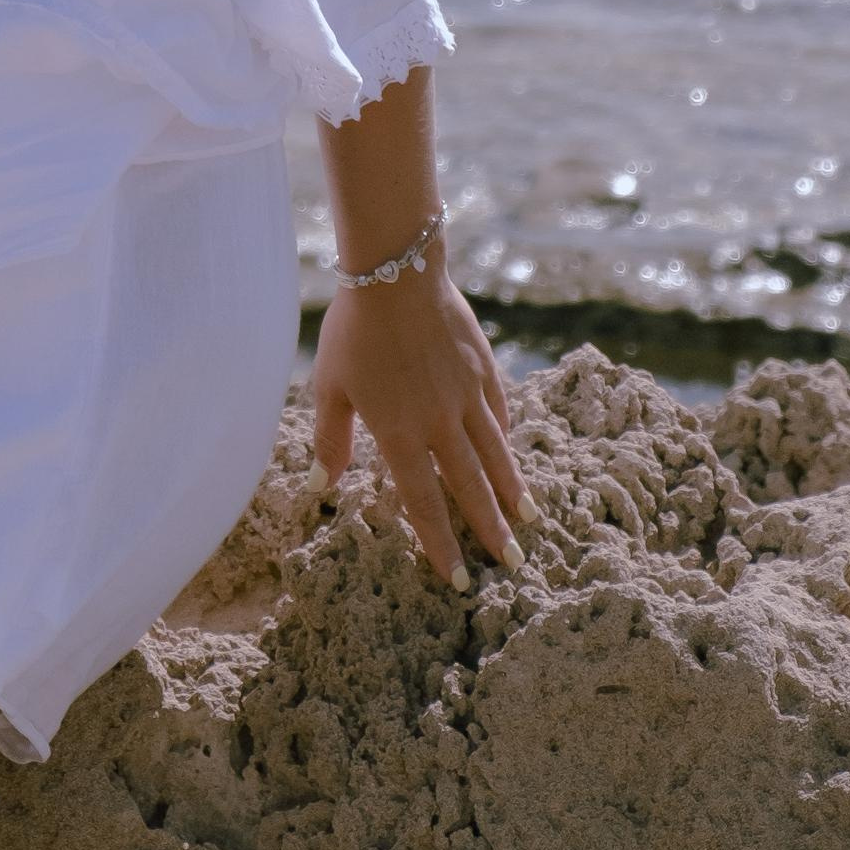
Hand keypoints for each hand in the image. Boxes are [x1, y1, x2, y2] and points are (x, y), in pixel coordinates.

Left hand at [309, 256, 528, 586]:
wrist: (397, 272)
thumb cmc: (354, 330)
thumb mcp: (330, 385)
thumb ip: (331, 438)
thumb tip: (322, 485)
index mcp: (399, 433)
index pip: (423, 502)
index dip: (440, 542)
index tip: (457, 577)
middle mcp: (440, 422)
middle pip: (469, 487)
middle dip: (489, 530)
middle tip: (511, 565)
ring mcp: (467, 395)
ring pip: (494, 455)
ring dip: (510, 492)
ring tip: (527, 523)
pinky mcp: (483, 368)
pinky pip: (498, 413)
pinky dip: (504, 439)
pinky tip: (510, 456)